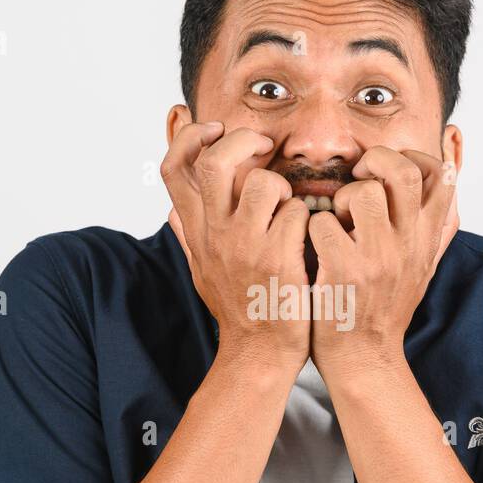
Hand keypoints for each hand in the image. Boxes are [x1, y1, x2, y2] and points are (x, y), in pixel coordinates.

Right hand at [162, 121, 312, 376]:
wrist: (261, 353)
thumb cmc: (239, 308)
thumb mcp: (203, 272)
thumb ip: (190, 237)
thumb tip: (173, 211)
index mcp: (198, 232)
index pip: (173, 168)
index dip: (189, 136)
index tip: (213, 129)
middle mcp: (215, 234)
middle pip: (213, 161)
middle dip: (242, 141)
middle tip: (265, 146)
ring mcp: (246, 246)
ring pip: (262, 182)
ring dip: (283, 185)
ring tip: (290, 207)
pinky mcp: (278, 259)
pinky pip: (297, 212)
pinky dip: (308, 218)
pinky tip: (309, 238)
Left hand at [306, 145, 458, 375]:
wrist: (364, 359)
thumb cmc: (385, 309)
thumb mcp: (421, 265)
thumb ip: (433, 224)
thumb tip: (451, 171)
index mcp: (426, 239)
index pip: (442, 176)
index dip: (415, 157)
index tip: (392, 166)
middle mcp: (408, 245)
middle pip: (404, 171)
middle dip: (376, 159)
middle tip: (358, 173)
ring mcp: (378, 258)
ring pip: (363, 192)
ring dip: (341, 197)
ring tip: (337, 220)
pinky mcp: (344, 271)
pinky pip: (322, 223)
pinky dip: (312, 228)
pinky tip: (315, 247)